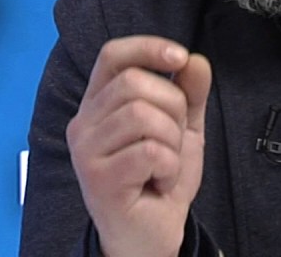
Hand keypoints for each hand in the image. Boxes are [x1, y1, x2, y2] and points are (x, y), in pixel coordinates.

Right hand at [68, 36, 212, 256]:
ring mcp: (86, 151)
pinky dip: (169, 166)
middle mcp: (83, 122)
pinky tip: (160, 181)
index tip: (180, 57)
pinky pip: (149, 152)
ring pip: (141, 115)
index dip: (147, 47)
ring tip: (166, 163)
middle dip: (173, 106)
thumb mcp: (183, 127)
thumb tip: (197, 60)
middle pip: (134, 82)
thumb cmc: (160, 177)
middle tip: (173, 140)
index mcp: (99, 103)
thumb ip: (189, 94)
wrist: (152, 232)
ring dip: (171, 140)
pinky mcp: (98, 179)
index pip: (113, 55)